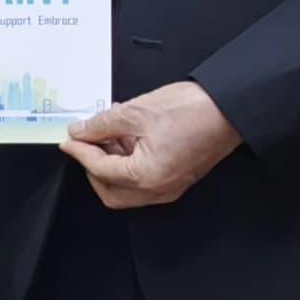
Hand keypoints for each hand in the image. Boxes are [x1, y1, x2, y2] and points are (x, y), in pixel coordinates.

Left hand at [60, 82, 239, 209]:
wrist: (230, 107)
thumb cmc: (193, 110)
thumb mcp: (136, 112)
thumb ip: (102, 124)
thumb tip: (80, 131)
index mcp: (146, 177)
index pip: (100, 170)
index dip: (80, 152)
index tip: (68, 139)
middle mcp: (158, 190)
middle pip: (111, 191)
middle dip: (93, 168)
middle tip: (84, 143)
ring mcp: (171, 187)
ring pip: (128, 187)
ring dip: (112, 164)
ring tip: (107, 133)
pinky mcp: (178, 177)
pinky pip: (145, 179)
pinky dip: (130, 163)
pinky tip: (127, 136)